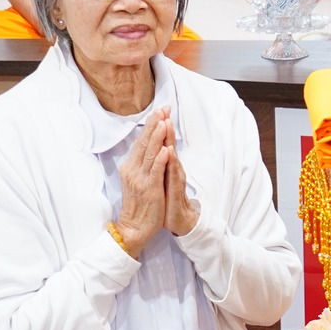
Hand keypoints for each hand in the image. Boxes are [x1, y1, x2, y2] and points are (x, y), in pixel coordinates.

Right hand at [114, 111, 170, 253]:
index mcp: (130, 166)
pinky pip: (155, 172)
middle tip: (163, 108)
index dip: (151, 125)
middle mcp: (133, 170)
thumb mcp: (137, 179)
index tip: (160, 111)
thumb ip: (142, 162)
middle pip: (144, 143)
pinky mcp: (149, 189)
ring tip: (164, 122)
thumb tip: (145, 144)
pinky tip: (166, 149)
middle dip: (154, 125)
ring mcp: (140, 179)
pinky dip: (161, 160)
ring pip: (149, 154)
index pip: (141, 141)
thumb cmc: (139, 203)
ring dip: (157, 137)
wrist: (134, 227)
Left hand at [160, 110, 199, 236]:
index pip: (163, 143)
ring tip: (167, 124)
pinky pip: (172, 175)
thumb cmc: (167, 200)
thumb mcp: (160, 178)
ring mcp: (175, 179)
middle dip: (166, 127)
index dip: (161, 127)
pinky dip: (170, 162)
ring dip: (169, 139)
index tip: (159, 109)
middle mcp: (172, 169)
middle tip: (165, 109)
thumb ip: (158, 163)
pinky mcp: (175, 191)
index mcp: (166, 165)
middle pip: (168, 144)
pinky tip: (169, 152)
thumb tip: (152, 149)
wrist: (178, 220)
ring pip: (171, 156)